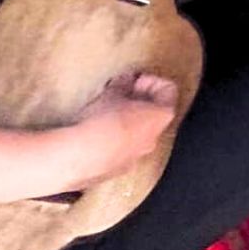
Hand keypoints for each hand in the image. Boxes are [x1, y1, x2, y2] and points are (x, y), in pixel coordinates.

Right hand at [52, 73, 179, 187]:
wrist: (79, 158)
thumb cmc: (102, 122)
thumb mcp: (112, 94)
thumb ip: (123, 84)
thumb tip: (125, 80)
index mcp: (161, 116)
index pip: (168, 90)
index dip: (151, 81)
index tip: (134, 80)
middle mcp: (155, 138)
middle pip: (155, 112)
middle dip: (138, 100)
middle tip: (120, 94)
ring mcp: (137, 157)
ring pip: (139, 133)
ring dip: (127, 120)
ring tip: (106, 112)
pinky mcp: (119, 169)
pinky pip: (123, 149)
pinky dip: (116, 139)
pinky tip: (97, 133)